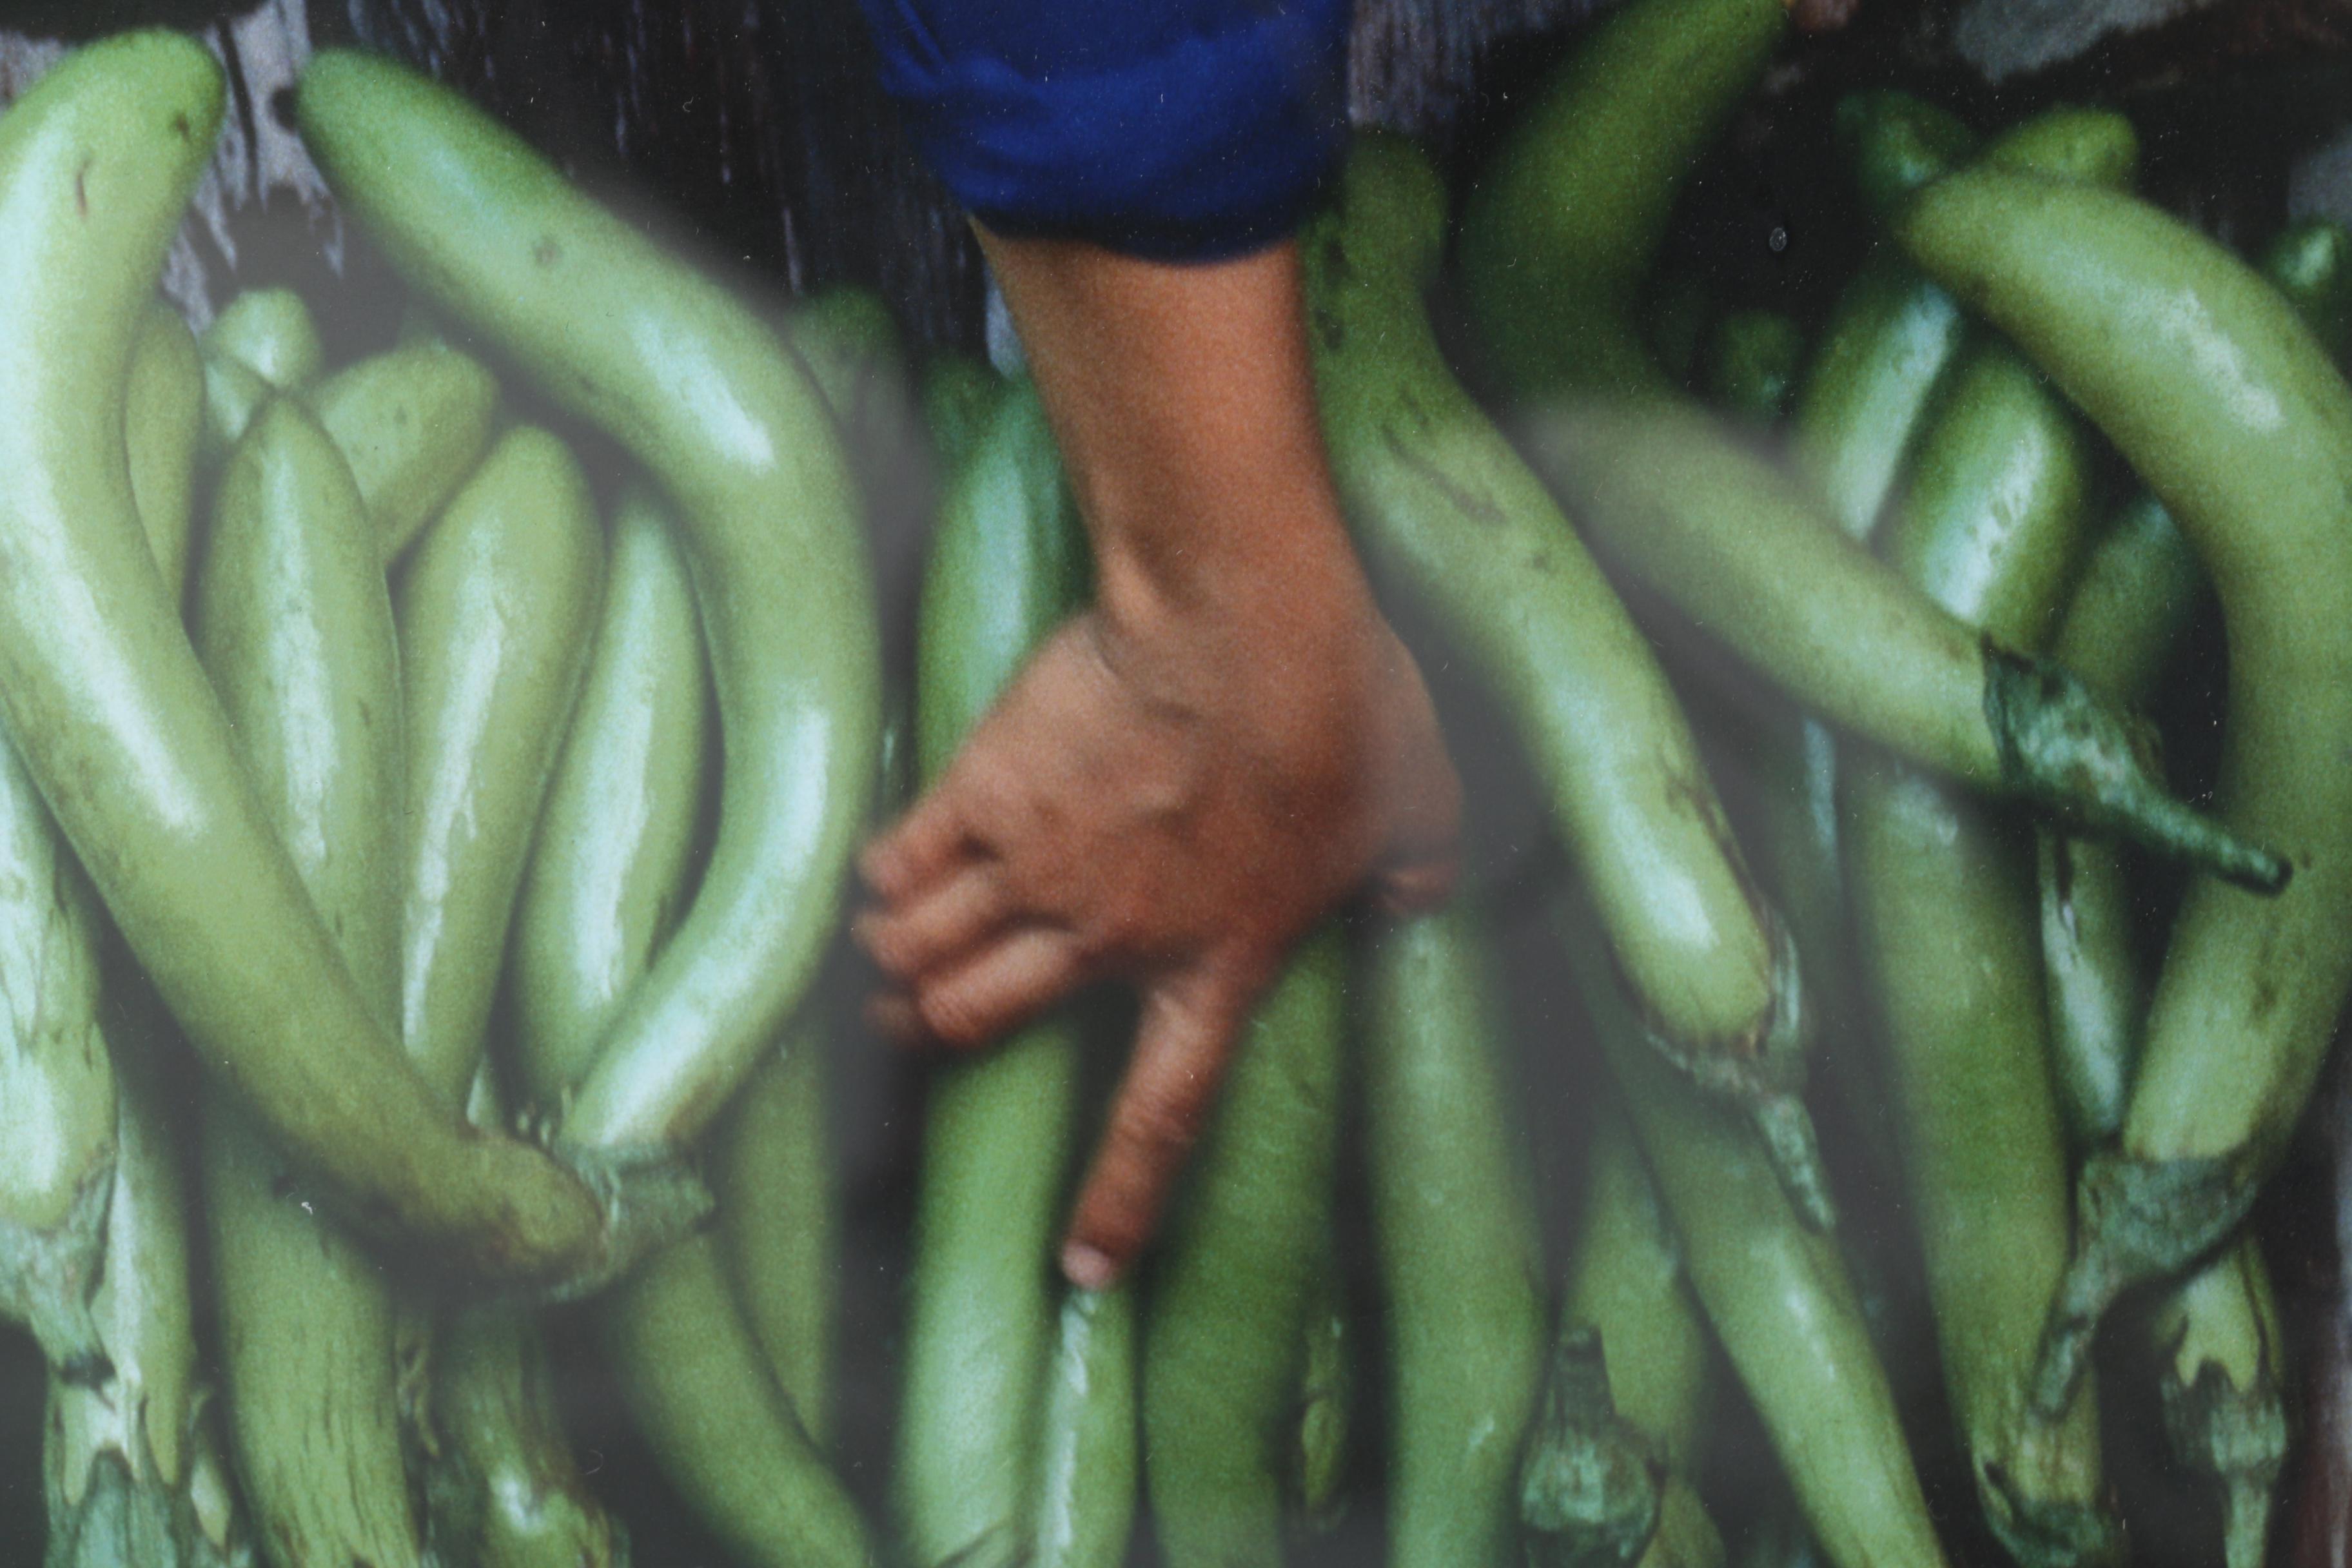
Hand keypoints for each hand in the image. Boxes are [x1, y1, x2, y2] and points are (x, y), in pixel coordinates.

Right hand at [859, 575, 1457, 1287]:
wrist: (1244, 621)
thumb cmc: (1341, 712)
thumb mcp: (1417, 808)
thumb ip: (1415, 872)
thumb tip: (1422, 895)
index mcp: (1217, 963)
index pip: (1160, 1117)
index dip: (1117, 1200)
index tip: (1082, 1269)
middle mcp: (1109, 937)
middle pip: (979, 1024)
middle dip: (932, 1035)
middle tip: (916, 1025)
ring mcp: (1035, 867)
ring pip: (923, 952)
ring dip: (900, 960)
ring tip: (892, 947)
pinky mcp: (985, 789)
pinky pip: (900, 860)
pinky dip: (885, 875)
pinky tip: (887, 868)